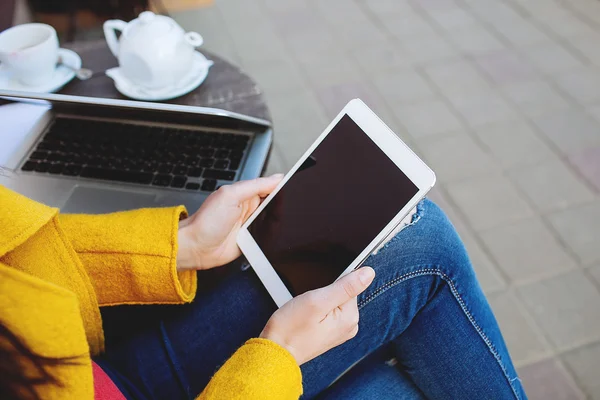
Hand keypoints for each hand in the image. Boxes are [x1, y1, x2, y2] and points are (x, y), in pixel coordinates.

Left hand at [177, 174, 282, 269]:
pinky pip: (269, 236)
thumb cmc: (206, 222)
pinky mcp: (252, 240)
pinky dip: (272, 237)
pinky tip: (270, 236)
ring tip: (271, 224)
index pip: (270, 186)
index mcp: (245, 193)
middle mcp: (249, 208)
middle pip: (276, 204)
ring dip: (277, 223)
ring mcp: (251, 224)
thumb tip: (277, 178)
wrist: (196, 248)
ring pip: (275, 221)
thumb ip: (255, 186)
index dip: (283, 186)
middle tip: (282, 211)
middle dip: (282, 207)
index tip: (295, 187)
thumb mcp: (231, 196)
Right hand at [260, 267, 375, 364]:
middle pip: (342, 293)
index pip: (350, 285)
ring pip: (333, 301)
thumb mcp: (318, 301)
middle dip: (324, 293)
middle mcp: (349, 325)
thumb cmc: (292, 329)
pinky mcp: (330, 332)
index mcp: (350, 317)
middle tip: (308, 305)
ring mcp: (340, 330)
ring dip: (319, 301)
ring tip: (306, 313)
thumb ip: (346, 286)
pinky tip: (307, 318)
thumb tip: (369, 273)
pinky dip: (317, 309)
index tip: (317, 294)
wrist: (276, 351)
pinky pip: (328, 311)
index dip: (331, 283)